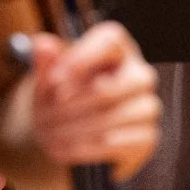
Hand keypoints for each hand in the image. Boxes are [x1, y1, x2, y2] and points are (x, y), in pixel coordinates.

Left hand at [26, 21, 161, 181]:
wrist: (67, 134)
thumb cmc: (61, 97)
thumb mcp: (48, 79)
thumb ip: (46, 61)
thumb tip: (42, 44)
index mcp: (117, 50)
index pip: (111, 40)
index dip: (83, 58)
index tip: (54, 81)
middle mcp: (139, 74)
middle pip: (115, 85)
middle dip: (75, 105)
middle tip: (46, 117)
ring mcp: (147, 106)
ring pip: (116, 116)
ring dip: (78, 130)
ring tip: (51, 137)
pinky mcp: (147, 137)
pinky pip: (120, 143)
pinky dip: (88, 148)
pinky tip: (67, 149)